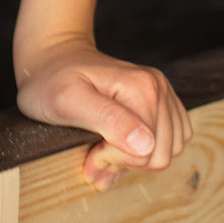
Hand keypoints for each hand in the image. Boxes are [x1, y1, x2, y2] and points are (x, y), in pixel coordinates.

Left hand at [13, 37, 191, 190]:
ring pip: (166, 152)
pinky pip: (170, 143)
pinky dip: (145, 154)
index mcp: (142, 88)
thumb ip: (108, 120)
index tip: (88, 152)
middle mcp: (159, 88)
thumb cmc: (53, 80)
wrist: (54, 59)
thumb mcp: (68, 100)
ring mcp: (163, 95)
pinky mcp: (162, 104)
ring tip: (104, 151)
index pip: (145, 152)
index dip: (113, 160)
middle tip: (93, 154)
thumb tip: (145, 144)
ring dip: (135, 161)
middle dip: (124, 163)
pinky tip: (120, 148)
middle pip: (159, 155)